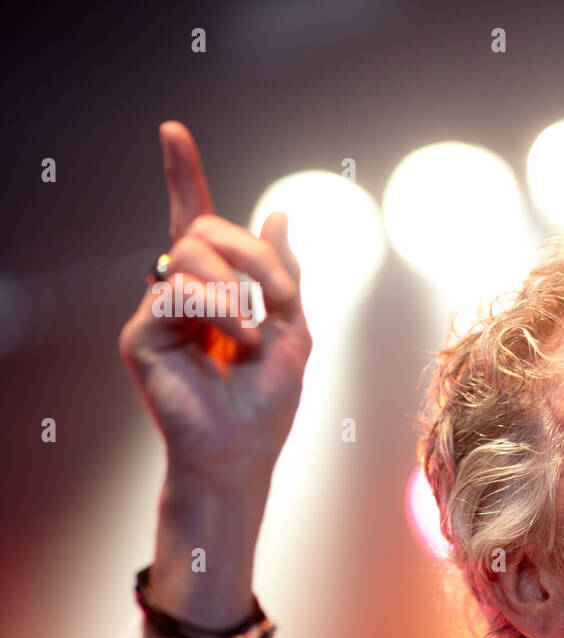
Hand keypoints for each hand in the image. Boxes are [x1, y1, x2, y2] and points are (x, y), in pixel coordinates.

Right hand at [119, 121, 310, 485]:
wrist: (244, 450)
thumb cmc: (267, 401)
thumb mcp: (294, 327)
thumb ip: (283, 273)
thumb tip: (277, 214)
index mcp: (214, 289)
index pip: (194, 221)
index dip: (183, 175)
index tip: (173, 131)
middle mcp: (178, 294)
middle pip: (204, 228)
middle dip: (253, 254)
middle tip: (281, 297)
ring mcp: (156, 314)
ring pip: (191, 253)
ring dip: (242, 287)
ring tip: (255, 331)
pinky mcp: (140, 335)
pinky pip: (180, 291)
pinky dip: (221, 312)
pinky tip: (236, 343)